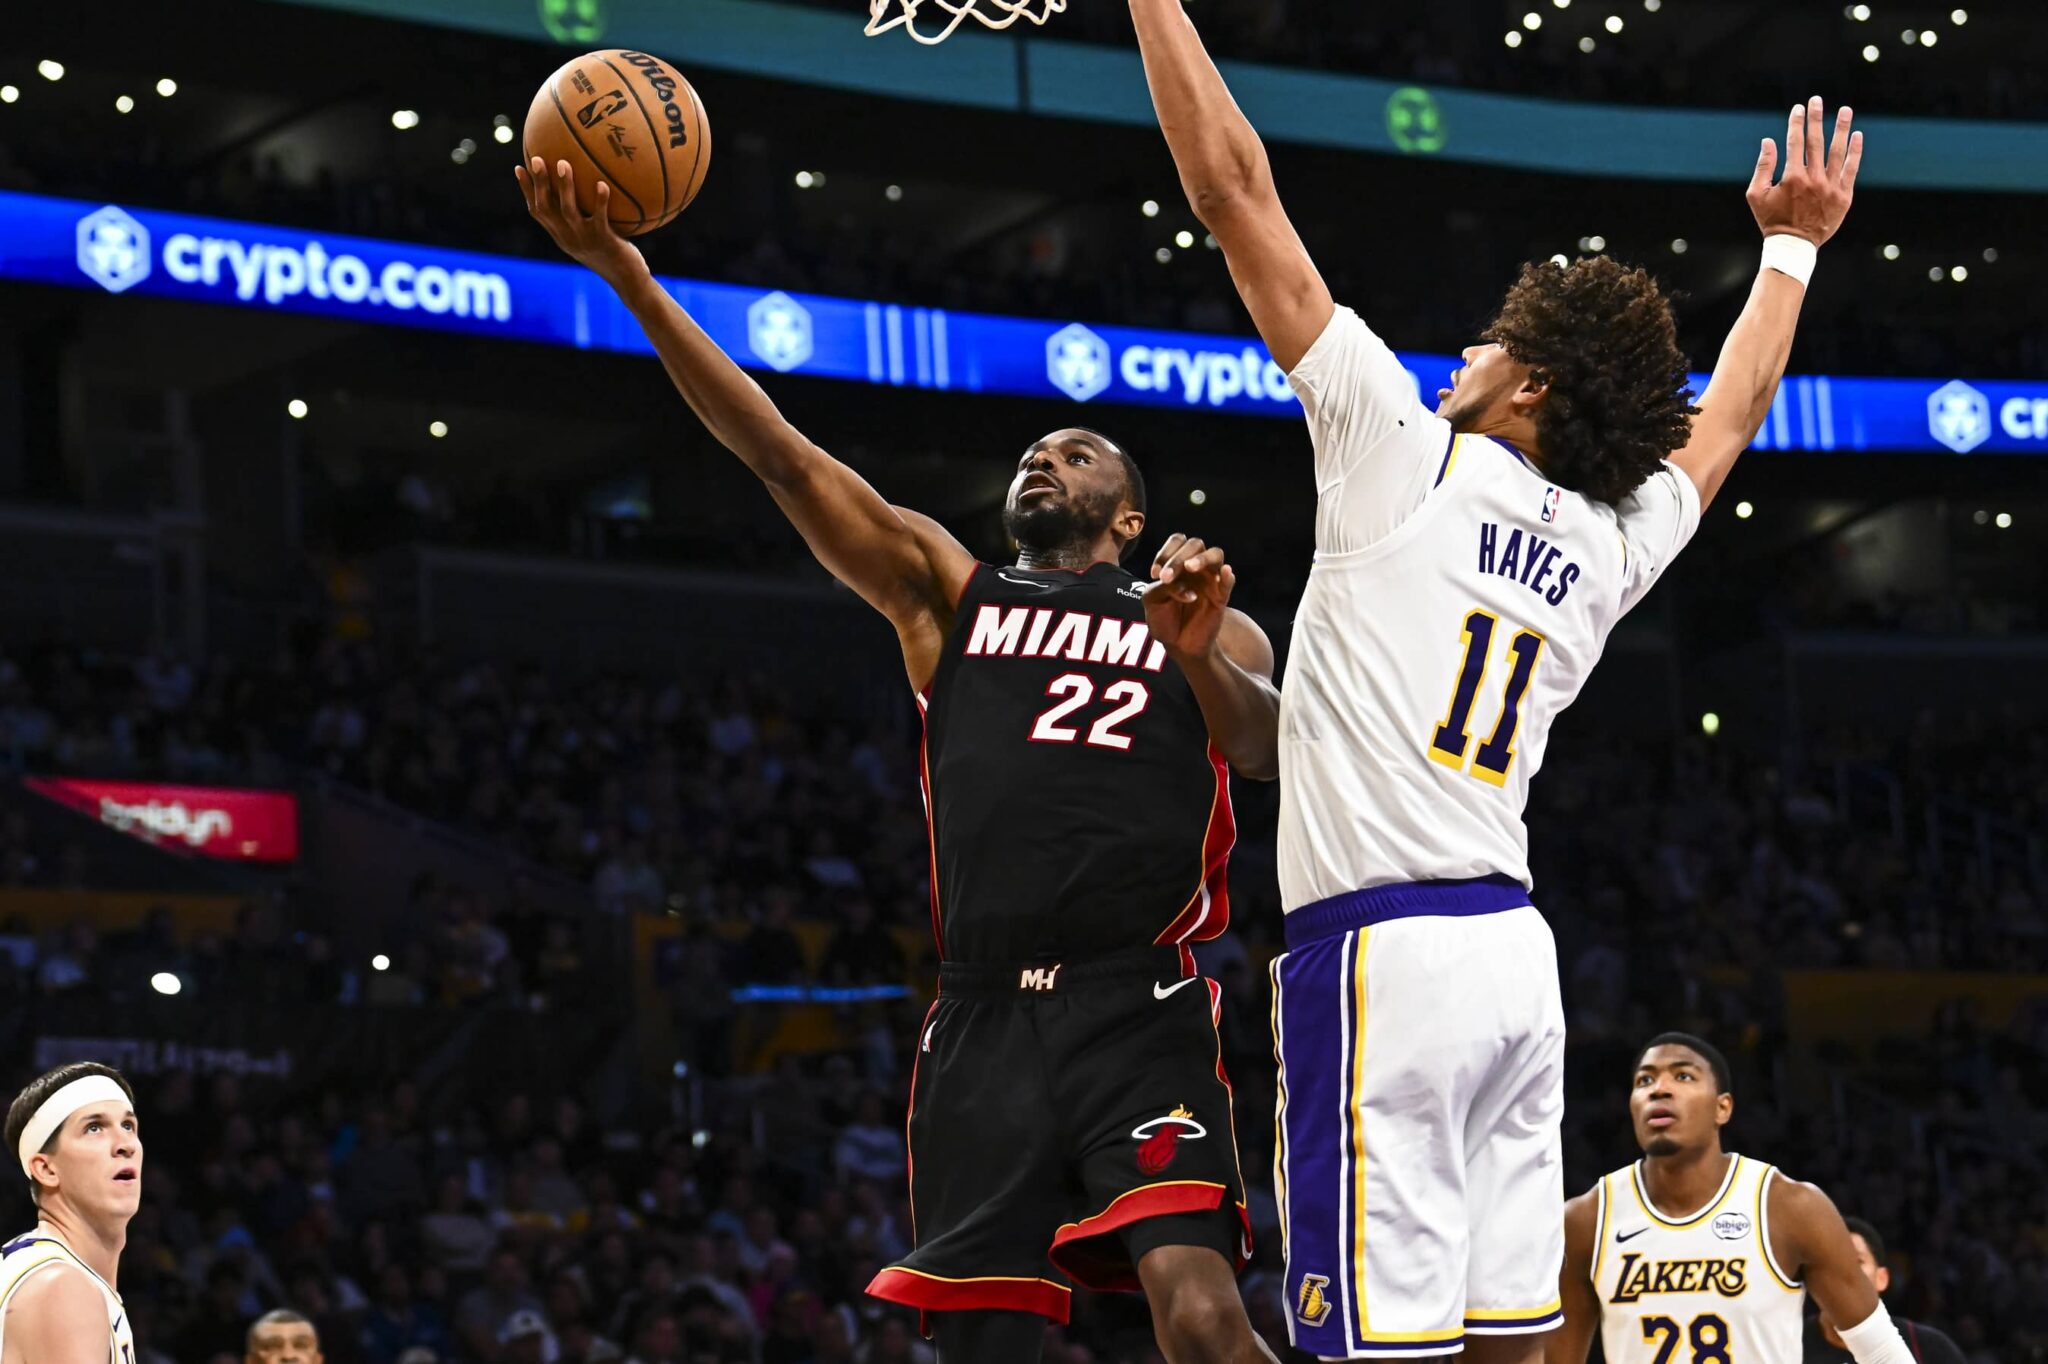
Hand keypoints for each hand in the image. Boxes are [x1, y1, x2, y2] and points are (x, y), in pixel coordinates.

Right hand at [514, 157, 649, 285]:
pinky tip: (602, 184)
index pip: (538, 212)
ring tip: (563, 163)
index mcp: (562, 236)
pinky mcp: (604, 241)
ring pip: (568, 211)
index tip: (519, 167)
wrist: (628, 280)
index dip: (526, 190)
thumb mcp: (593, 237)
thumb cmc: (614, 255)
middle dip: (538, 183)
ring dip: (564, 186)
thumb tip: (588, 185)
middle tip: (536, 159)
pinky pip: (600, 218)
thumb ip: (584, 217)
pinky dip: (600, 201)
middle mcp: (568, 238)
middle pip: (546, 208)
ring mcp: (585, 240)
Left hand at [1142, 534, 1236, 660]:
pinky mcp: (1221, 596)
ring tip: (1190, 567)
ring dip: (1202, 558)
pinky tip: (1224, 572)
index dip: (1165, 552)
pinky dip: (1227, 575)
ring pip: (1216, 554)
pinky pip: (1229, 581)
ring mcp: (1210, 579)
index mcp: (1177, 562)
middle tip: (1166, 577)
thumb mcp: (1152, 600)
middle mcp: (1195, 566)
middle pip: (1195, 544)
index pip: (1177, 541)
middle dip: (1177, 558)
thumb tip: (1185, 585)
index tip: (1154, 574)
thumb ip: (1162, 587)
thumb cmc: (1163, 618)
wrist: (1177, 644)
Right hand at [1746, 96, 1862, 247]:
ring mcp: (1831, 186)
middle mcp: (1813, 179)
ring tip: (1845, 110)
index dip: (1795, 123)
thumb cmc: (1771, 220)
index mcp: (1791, 177)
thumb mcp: (1756, 196)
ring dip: (1841, 128)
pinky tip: (1856, 135)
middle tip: (1817, 100)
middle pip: (1816, 141)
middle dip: (1816, 118)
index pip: (1794, 142)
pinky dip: (1855, 152)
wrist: (1794, 246)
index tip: (1798, 108)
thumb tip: (1768, 141)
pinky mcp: (1843, 196)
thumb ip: (1762, 167)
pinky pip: (1851, 169)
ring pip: (1837, 151)